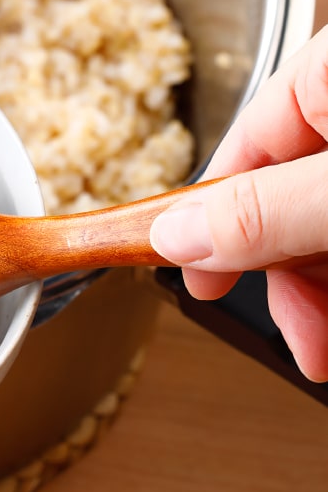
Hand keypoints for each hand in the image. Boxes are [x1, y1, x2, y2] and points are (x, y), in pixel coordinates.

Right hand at [150, 25, 327, 382]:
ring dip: (320, 292)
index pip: (245, 143)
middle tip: (291, 334)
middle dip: (283, 277)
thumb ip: (267, 211)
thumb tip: (177, 236)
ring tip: (323, 348)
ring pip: (327, 224)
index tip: (199, 280)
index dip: (214, 221)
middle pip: (287, 194)